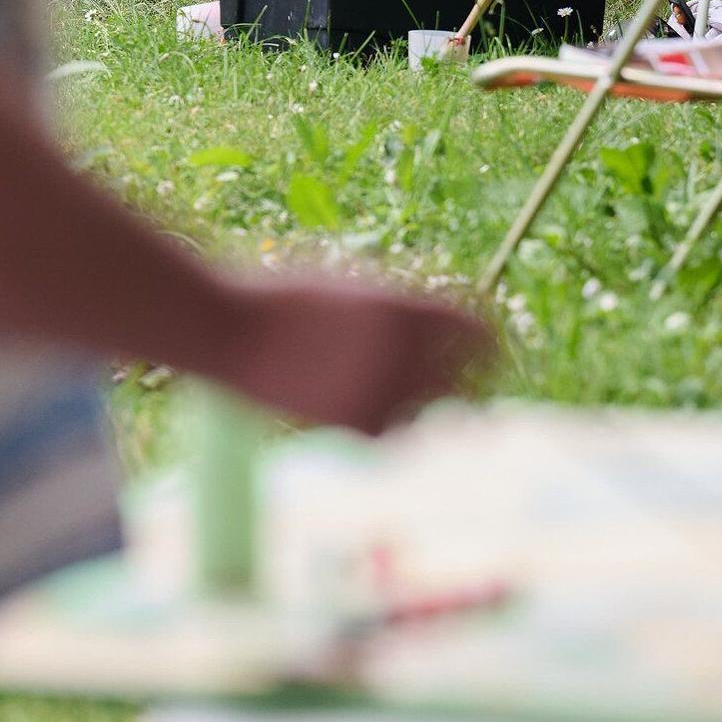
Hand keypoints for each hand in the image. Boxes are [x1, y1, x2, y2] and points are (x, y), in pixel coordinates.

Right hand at [221, 275, 494, 435]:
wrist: (234, 328)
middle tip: (467, 386)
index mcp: (406, 308)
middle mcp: (403, 348)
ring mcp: (380, 387)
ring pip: (434, 407)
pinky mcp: (355, 422)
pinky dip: (390, 425)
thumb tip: (448, 338)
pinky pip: (394, 431)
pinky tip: (374, 413)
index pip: (475, 332)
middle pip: (467, 374)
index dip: (484, 341)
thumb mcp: (354, 290)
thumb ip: (401, 313)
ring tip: (425, 404)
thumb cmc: (290, 299)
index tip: (487, 353)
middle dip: (468, 377)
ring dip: (431, 403)